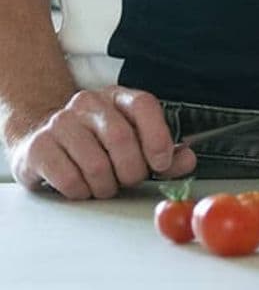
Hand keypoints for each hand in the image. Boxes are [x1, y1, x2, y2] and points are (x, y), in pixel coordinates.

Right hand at [10, 86, 195, 198]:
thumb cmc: (95, 140)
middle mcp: (89, 103)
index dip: (157, 137)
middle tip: (130, 180)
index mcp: (118, 96)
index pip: (143, 105)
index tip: (161, 162)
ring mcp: (61, 122)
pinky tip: (82, 187)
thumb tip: (187, 160)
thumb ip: (162, 151)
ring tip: (105, 185)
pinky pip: (69, 180)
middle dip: (132, 170)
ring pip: (96, 164)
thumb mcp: (131, 138)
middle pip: (121, 138)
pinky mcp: (39, 147)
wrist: (41, 135)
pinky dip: (82, 193)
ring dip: (107, 186)